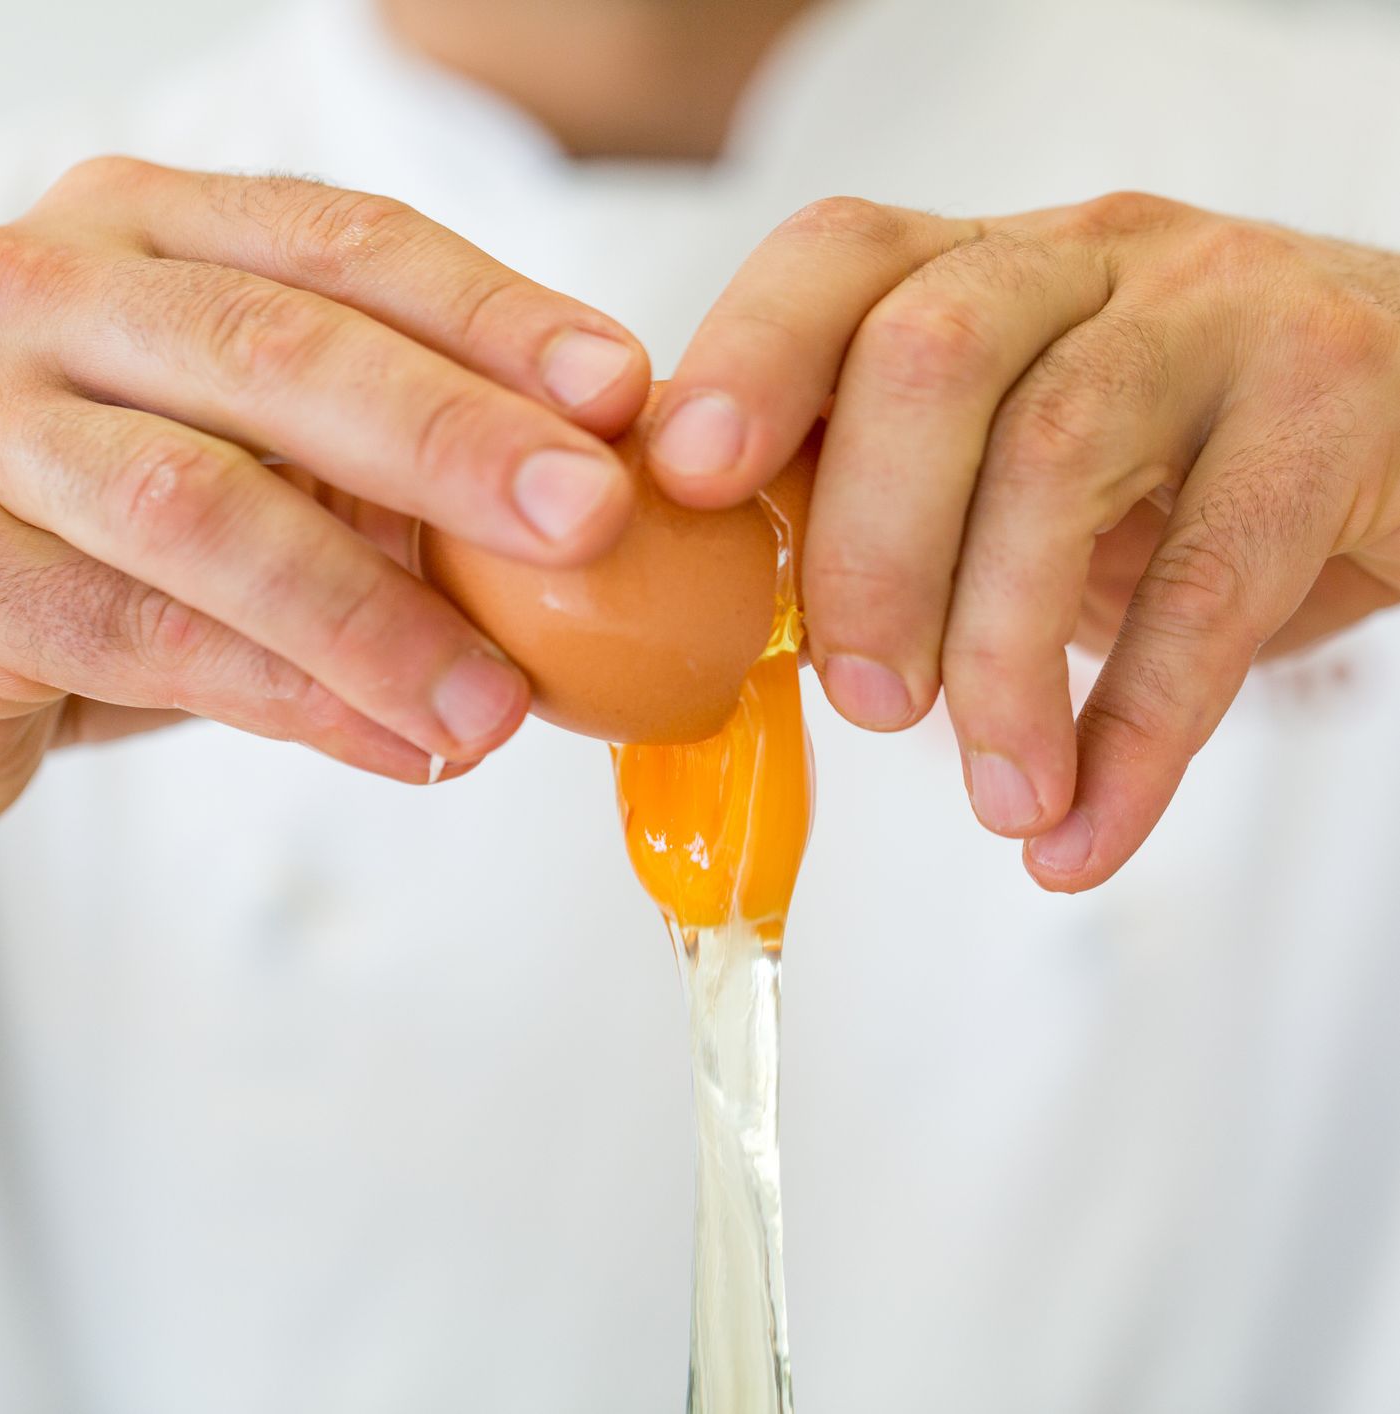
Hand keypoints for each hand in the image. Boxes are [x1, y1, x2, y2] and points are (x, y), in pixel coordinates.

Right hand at [0, 157, 649, 824]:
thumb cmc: (140, 516)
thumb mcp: (269, 450)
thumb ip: (390, 460)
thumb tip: (593, 513)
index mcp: (160, 236)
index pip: (349, 244)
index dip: (495, 317)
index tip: (623, 390)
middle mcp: (59, 297)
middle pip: (276, 351)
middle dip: (453, 440)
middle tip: (590, 518)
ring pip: (203, 509)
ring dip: (378, 617)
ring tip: (497, 705)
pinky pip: (145, 638)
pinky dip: (295, 702)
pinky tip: (404, 749)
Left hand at [648, 193, 1399, 890]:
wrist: (1398, 430)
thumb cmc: (1162, 463)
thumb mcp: (1005, 458)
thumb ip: (883, 498)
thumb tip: (736, 622)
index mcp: (981, 266)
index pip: (840, 259)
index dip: (751, 359)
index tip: (688, 487)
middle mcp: (1089, 257)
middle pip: (930, 356)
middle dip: (870, 550)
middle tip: (866, 702)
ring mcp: (1216, 314)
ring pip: (1058, 453)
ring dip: (998, 657)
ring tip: (997, 798)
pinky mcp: (1333, 401)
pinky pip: (1212, 581)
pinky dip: (1138, 733)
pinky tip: (1087, 831)